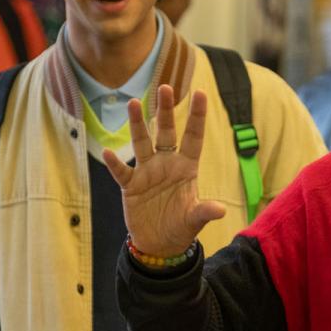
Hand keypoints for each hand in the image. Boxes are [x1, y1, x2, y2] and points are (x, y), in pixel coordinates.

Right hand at [102, 84, 225, 256]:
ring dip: (136, 124)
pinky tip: (109, 151)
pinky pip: (122, 171)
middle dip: (165, 110)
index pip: (193, 137)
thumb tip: (220, 210)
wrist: (159, 244)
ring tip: (132, 102)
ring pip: (142, 143)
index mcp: (186, 168)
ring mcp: (147, 173)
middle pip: (166, 132)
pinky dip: (115, 163)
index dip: (196, 116)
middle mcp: (167, 164)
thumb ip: (204, 211)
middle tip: (165, 86)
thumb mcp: (194, 220)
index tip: (200, 93)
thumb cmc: (181, 227)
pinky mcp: (130, 186)